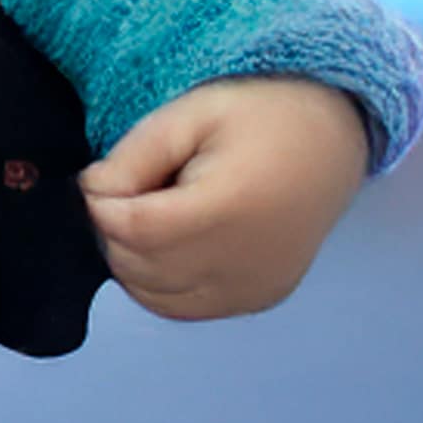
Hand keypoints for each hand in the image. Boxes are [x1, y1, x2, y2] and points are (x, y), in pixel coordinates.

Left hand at [80, 74, 365, 319]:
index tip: (100, 178)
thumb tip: (91, 196)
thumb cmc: (258, 114)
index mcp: (228, 208)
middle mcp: (244, 263)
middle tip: (126, 191)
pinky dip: (158, 283)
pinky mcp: (259, 300)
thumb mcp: (188, 114)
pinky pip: (185, 307)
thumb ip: (132, 157)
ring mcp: (253, 289)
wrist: (331, 141)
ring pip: (154, 296)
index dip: (100, 205)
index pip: (134, 229)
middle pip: (140, 266)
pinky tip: (167, 244)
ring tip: (149, 214)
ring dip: (131, 260)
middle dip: (111, 231)